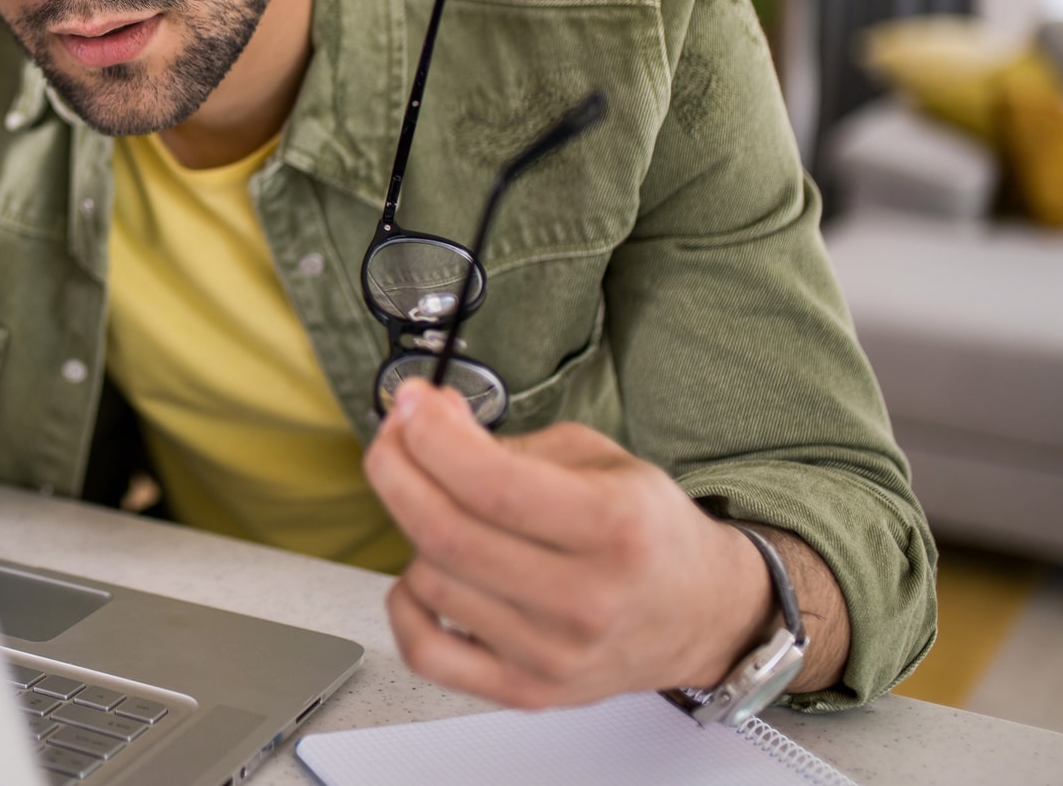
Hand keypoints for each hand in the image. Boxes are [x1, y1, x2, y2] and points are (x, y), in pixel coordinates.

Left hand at [362, 380, 775, 708]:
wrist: (700, 615)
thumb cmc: (645, 530)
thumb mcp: (596, 460)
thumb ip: (506, 442)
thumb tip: (425, 419)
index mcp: (616, 527)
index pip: (492, 485)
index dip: (432, 438)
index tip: (411, 403)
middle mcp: (586, 600)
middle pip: (447, 534)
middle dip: (397, 470)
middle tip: (394, 437)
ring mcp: (553, 655)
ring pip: (430, 582)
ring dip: (413, 531)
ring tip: (441, 508)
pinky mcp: (526, 691)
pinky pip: (426, 651)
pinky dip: (406, 604)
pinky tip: (426, 573)